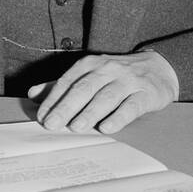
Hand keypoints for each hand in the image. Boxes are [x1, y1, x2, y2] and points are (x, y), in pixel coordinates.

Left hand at [33, 51, 178, 134]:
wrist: (160, 68)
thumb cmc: (117, 75)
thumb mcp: (90, 75)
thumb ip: (62, 85)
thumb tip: (33, 94)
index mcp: (91, 64)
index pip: (68, 81)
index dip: (54, 98)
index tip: (42, 116)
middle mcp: (108, 69)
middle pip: (84, 88)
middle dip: (66, 107)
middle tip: (51, 124)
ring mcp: (128, 81)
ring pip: (106, 97)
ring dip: (90, 112)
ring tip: (75, 127)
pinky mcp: (146, 94)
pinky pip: (131, 106)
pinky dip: (118, 117)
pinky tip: (107, 127)